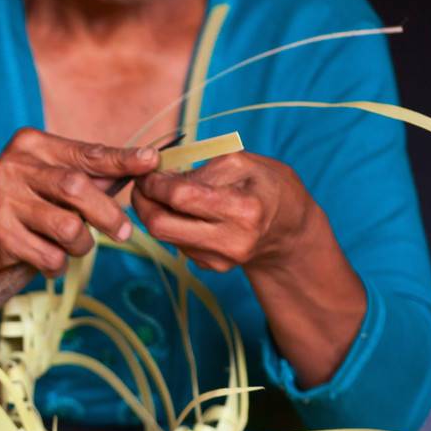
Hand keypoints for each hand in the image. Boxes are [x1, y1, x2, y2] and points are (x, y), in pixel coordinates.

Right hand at [0, 129, 160, 278]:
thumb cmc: (20, 204)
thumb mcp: (47, 179)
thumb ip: (87, 173)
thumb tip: (143, 164)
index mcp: (31, 145)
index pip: (85, 153)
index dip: (121, 159)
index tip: (151, 161)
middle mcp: (15, 167)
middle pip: (77, 189)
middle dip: (107, 215)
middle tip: (123, 232)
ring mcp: (4, 200)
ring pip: (67, 227)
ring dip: (81, 245)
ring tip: (74, 247)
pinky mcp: (0, 234)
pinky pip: (48, 255)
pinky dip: (57, 264)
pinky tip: (49, 261)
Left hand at [131, 152, 313, 272]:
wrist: (289, 229)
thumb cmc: (267, 186)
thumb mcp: (244, 163)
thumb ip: (202, 169)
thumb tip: (161, 176)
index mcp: (243, 209)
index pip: (182, 198)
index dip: (156, 183)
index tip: (147, 171)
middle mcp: (230, 241)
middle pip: (161, 226)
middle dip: (143, 202)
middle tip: (141, 184)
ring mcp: (219, 259)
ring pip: (165, 236)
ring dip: (154, 212)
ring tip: (161, 192)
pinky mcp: (210, 267)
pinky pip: (177, 243)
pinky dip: (173, 224)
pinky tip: (183, 212)